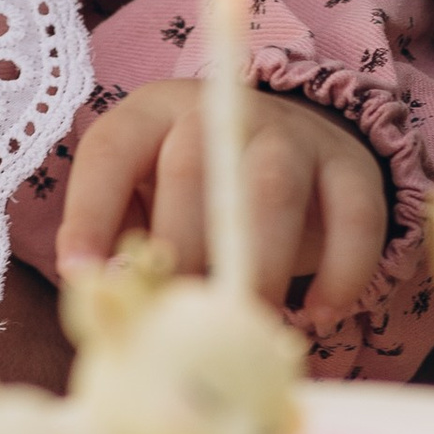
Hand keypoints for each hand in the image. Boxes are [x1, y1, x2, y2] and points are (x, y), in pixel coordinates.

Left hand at [57, 81, 387, 327]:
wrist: (296, 158)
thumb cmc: (197, 199)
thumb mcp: (148, 204)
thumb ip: (119, 244)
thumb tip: (100, 298)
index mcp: (154, 114)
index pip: (111, 149)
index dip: (90, 210)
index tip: (80, 272)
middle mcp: (222, 112)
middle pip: (192, 166)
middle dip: (180, 248)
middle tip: (177, 314)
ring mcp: (292, 133)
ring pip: (270, 188)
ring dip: (257, 265)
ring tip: (247, 322)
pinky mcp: (349, 166)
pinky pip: (353, 214)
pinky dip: (340, 270)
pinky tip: (319, 315)